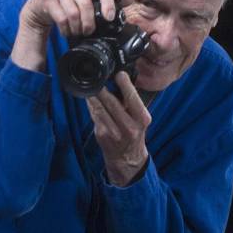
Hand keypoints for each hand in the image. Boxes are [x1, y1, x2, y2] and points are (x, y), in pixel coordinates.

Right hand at [12, 0, 121, 71]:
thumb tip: (129, 0)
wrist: (40, 5)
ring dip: (77, 28)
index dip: (108, 4)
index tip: (109, 17)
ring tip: (77, 32)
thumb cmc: (67, 1)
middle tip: (89, 31)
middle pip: (86, 4)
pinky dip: (66, 29)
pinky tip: (66, 31)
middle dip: (89, 23)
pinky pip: (61, 18)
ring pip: (73, 13)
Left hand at [86, 72, 150, 186]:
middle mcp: (129, 127)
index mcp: (142, 119)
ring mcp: (114, 132)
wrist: (127, 158)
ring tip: (91, 86)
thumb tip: (120, 80)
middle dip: (104, 88)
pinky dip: (91, 105)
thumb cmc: (134, 132)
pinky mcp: (101, 134)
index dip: (125, 84)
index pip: (132, 98)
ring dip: (94, 95)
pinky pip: (94, 115)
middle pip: (112, 102)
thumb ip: (132, 102)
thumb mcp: (140, 118)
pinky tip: (90, 98)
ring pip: (100, 107)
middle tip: (99, 78)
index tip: (119, 74)